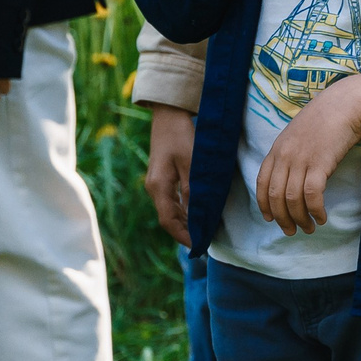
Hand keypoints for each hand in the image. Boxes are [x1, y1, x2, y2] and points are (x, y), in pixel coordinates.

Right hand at [144, 103, 194, 243]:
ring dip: (186, 221)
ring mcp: (157, 182)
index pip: (169, 221)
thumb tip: (198, 214)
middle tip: (206, 241)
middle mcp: (154, 188)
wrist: (169, 115)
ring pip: (171, 209)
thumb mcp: (192, 163)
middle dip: (186, 231)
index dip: (184, 235)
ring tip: (204, 230)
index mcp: (159, 187)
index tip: (200, 245)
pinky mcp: (163, 176)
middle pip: (169, 218)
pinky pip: (172, 200)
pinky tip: (197, 212)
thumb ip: (194, 189)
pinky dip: (184, 209)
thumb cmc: (182, 136)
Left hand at [256, 71, 360, 235]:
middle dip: (282, 218)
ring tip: (310, 227)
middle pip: (276, 196)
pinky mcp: (320, 163)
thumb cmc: (326, 118)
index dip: (264, 205)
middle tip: (292, 231)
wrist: (345, 104)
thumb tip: (292, 177)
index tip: (271, 219)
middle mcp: (285, 156)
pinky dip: (315, 210)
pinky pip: (312, 194)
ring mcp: (301, 160)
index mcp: (277, 149)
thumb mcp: (299, 134)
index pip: (261, 183)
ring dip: (300, 218)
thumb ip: (291, 153)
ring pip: (292, 199)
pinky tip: (322, 216)